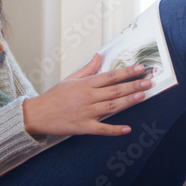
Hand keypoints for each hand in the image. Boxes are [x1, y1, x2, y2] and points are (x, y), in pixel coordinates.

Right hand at [22, 53, 151, 137]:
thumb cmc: (54, 96)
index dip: (126, 72)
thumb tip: (99, 56)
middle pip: (114, 90)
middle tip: (149, 81)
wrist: (37, 114)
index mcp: (85, 84)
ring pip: (111, 106)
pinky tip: (127, 128)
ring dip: (128, 101)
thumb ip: (87, 68)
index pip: (110, 76)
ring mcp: (86, 112)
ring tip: (142, 96)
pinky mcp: (83, 127)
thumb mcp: (70, 79)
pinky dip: (114, 129)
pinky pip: (101, 129)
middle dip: (133, 85)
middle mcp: (87, 97)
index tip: (140, 68)